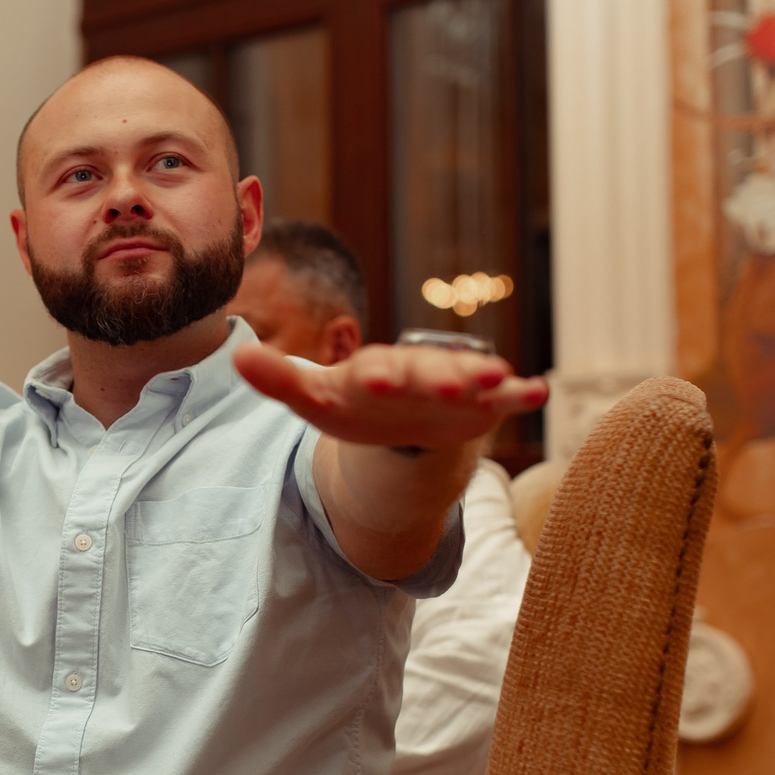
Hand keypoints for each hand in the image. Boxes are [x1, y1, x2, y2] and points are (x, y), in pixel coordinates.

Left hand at [233, 342, 547, 449]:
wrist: (400, 417)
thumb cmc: (353, 405)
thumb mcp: (315, 397)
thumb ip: (280, 380)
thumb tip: (235, 357)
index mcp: (375, 370)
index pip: (374, 369)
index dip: (375, 375)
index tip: (374, 379)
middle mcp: (418, 372)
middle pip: (427, 372)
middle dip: (437, 377)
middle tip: (449, 385)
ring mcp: (454, 385)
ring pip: (469, 377)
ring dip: (481, 377)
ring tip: (496, 378)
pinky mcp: (482, 403)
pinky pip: (504, 396)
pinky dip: (520, 392)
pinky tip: (538, 390)